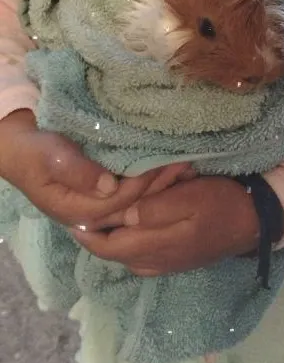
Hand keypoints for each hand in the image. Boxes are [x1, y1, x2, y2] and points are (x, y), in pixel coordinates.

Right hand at [0, 109, 192, 228]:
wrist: (17, 147)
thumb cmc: (33, 149)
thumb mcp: (51, 157)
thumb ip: (79, 172)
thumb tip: (110, 186)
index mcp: (76, 211)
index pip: (121, 202)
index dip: (145, 184)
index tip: (167, 164)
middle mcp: (89, 216)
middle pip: (133, 208)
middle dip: (160, 188)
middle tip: (187, 166)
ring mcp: (95, 208)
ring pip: (136, 205)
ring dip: (161, 188)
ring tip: (187, 169)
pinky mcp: (100, 197)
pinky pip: (131, 197)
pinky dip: (151, 185)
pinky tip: (170, 173)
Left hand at [70, 176, 259, 275]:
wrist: (254, 222)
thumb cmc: (221, 202)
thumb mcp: (190, 197)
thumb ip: (155, 210)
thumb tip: (124, 217)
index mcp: (156, 246)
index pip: (108, 246)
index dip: (87, 232)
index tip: (72, 214)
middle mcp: (156, 262)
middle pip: (113, 254)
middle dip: (95, 235)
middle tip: (82, 211)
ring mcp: (166, 265)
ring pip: (125, 257)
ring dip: (110, 240)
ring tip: (100, 217)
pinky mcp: (175, 261)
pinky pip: (140, 258)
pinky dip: (126, 244)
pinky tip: (128, 227)